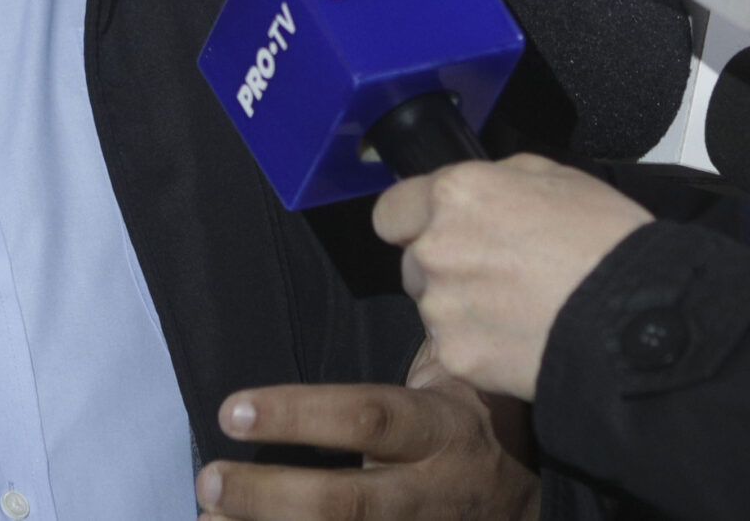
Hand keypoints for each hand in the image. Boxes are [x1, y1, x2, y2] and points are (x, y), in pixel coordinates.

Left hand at [196, 351, 536, 519]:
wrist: (541, 494)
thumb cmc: (482, 414)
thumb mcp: (459, 372)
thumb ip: (421, 341)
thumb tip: (391, 256)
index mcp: (442, 428)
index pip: (368, 418)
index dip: (298, 416)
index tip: (231, 410)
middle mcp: (432, 491)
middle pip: (346, 504)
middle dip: (269, 496)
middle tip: (208, 478)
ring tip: (208, 517)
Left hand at [372, 157, 651, 401]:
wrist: (636, 316)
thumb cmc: (607, 238)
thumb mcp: (557, 177)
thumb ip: (499, 179)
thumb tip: (481, 191)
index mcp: (456, 194)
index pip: (391, 212)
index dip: (413, 222)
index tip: (437, 232)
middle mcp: (436, 246)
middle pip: (413, 262)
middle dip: (443, 268)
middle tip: (495, 277)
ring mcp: (442, 306)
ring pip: (433, 307)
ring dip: (461, 309)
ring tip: (518, 312)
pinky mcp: (457, 355)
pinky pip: (456, 348)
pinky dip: (480, 348)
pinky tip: (521, 341)